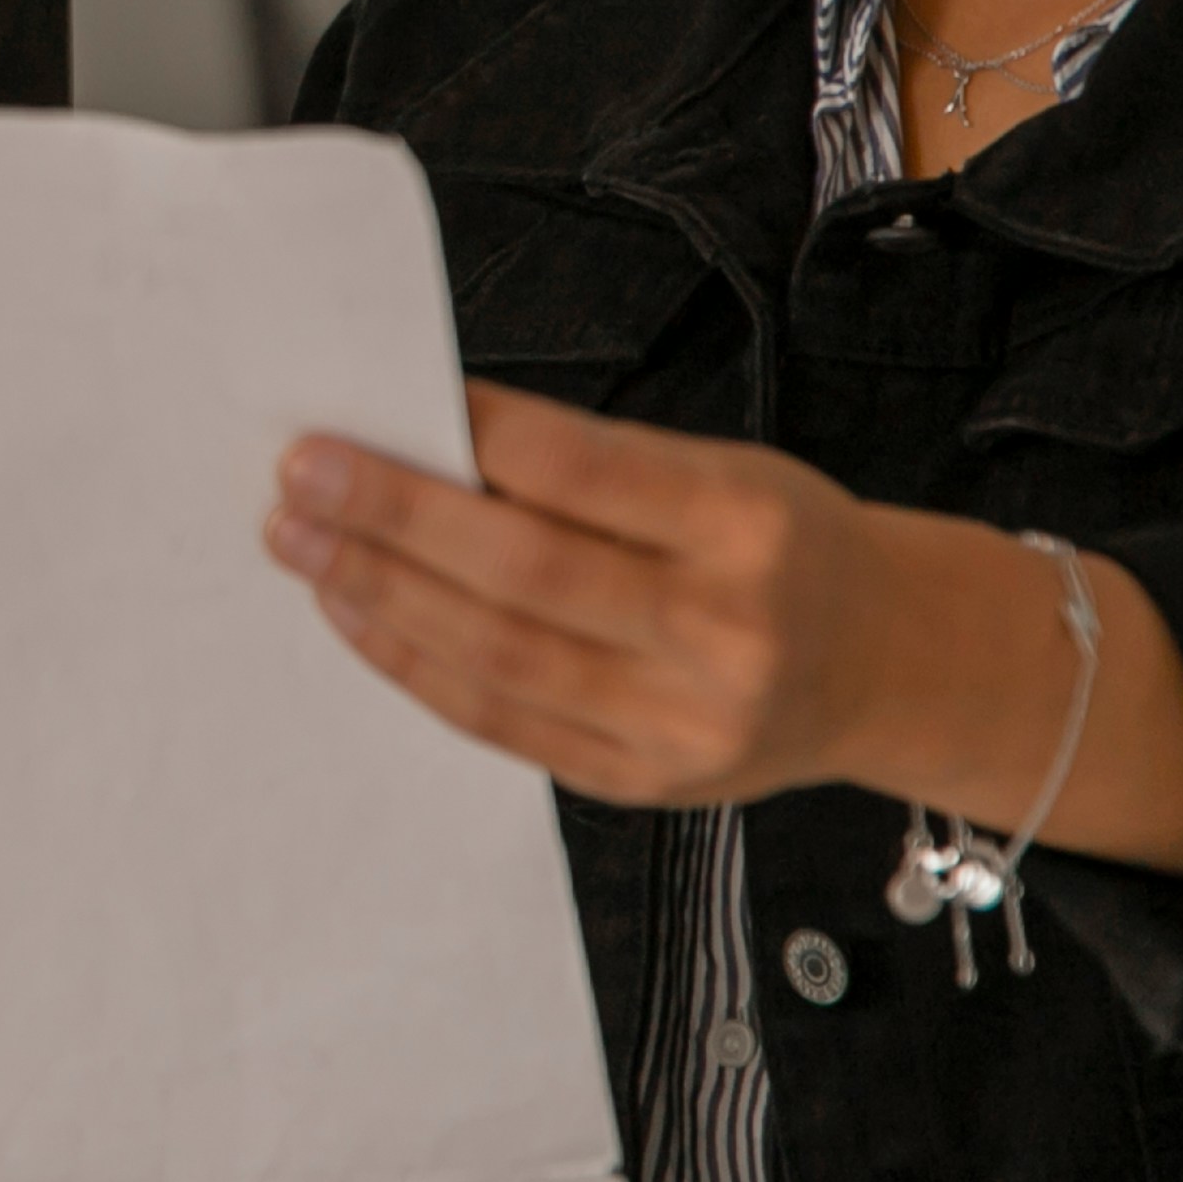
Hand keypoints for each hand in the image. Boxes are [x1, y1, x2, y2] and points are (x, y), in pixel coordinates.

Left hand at [268, 382, 892, 805]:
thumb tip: (433, 438)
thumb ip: (594, 469)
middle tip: (303, 472)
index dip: (476, 435)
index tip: (389, 401)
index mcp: (747, 525)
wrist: (879, 662)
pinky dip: (416, 666)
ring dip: (381, 594)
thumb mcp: (725, 472)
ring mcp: (680, 721)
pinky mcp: (642, 780)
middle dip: (394, 516)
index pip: (583, 470)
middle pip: (524, 569)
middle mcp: (721, 630)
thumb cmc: (784, 546)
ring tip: (305, 543)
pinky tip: (358, 616)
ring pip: (497, 653)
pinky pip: (502, 721)